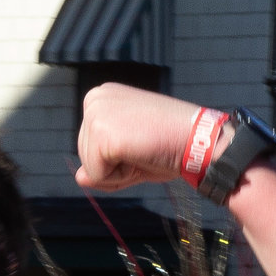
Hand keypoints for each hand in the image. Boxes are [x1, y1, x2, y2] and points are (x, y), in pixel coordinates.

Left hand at [76, 85, 215, 191]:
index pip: (90, 146)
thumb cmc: (169, 144)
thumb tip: (79, 178)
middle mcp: (94, 98)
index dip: (117, 158)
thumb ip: (102, 165)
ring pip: (90, 168)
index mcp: (101, 97)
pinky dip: (121, 178)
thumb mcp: (129, 155)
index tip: (142, 143)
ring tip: (144, 150)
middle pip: (86, 157)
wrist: (196, 140)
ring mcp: (96, 113)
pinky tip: (140, 156)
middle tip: (145, 149)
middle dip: (115, 166)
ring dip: (119, 172)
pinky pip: (98, 176)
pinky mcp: (101, 132)